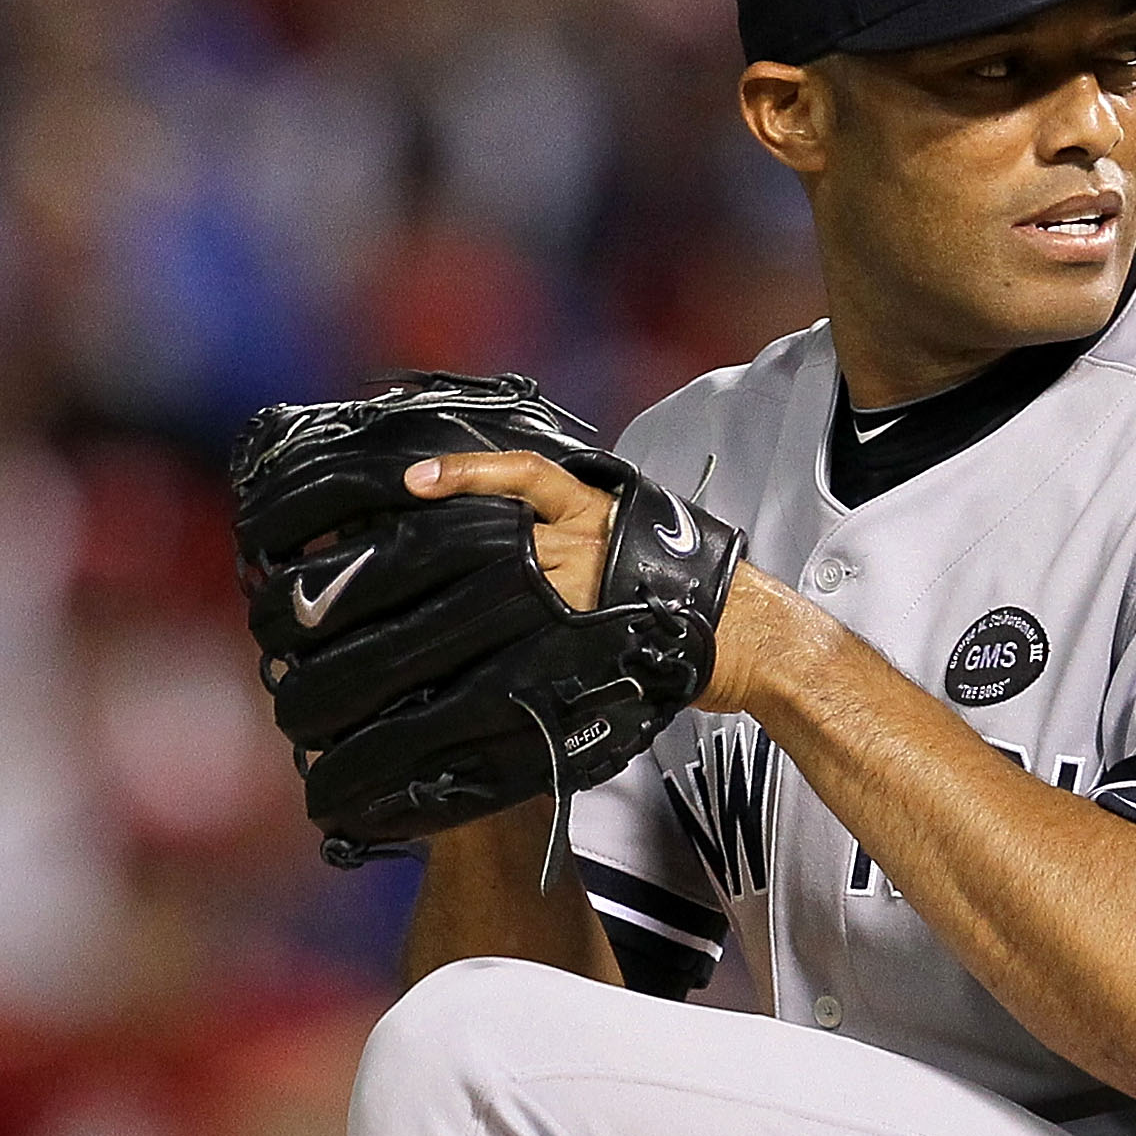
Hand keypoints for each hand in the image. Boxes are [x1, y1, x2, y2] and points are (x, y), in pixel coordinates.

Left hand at [404, 450, 831, 718]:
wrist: (745, 634)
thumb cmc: (693, 587)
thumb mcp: (638, 530)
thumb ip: (584, 527)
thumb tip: (529, 538)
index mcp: (593, 508)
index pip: (521, 478)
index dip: (466, 475)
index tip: (416, 482)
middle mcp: (579, 542)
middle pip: (493, 539)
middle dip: (445, 551)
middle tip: (390, 563)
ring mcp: (578, 590)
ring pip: (499, 588)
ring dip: (456, 604)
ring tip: (402, 621)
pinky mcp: (583, 636)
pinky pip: (525, 641)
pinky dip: (498, 649)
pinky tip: (465, 660)